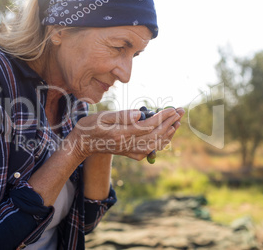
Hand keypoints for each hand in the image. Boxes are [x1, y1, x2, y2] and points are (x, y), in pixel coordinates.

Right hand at [67, 108, 182, 160]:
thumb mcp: (101, 116)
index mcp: (121, 134)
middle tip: (181, 111)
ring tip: (178, 122)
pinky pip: (149, 150)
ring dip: (168, 133)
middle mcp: (127, 144)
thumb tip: (140, 113)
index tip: (172, 109)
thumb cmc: (90, 127)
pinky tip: (166, 136)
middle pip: (155, 135)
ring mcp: (129, 151)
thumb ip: (121, 115)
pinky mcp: (129, 153)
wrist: (81, 144)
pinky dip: (160, 143)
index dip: (162, 117)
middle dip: (170, 123)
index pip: (148, 125)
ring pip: (154, 144)